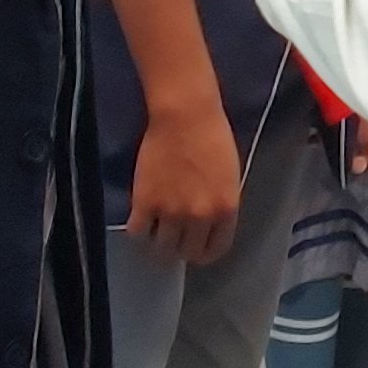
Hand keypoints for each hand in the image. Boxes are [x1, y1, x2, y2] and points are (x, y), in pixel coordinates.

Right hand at [129, 104, 245, 265]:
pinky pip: (138, 232)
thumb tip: (206, 226)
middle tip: (174, 236)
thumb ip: (218, 206)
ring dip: (159, 241)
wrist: (185, 115)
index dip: (203, 251)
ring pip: (162, 248)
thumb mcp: (228, 178)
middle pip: (187, 252)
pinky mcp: (145, 203)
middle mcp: (200, 217)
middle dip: (181, 247)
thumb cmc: (212, 137)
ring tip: (157, 229)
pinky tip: (141, 219)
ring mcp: (171, 212)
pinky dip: (139, 230)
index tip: (196, 245)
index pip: (215, 250)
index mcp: (226, 210)